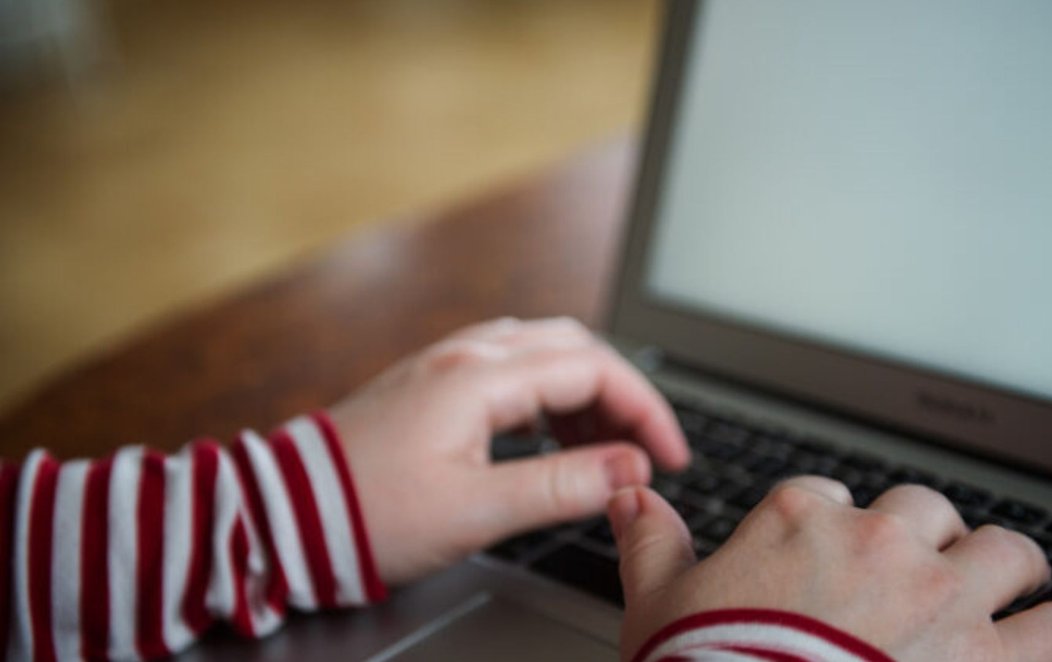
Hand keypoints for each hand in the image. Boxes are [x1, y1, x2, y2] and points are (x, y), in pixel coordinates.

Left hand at [330, 317, 689, 583]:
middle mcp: (467, 354)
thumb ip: (561, 486)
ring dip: (587, 392)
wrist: (286, 512)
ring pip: (543, 353)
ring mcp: (447, 363)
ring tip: (607, 447)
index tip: (670, 456)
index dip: (645, 410)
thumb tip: (630, 469)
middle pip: (574, 349)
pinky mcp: (434, 382)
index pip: (594, 368)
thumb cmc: (370, 512)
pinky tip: (554, 434)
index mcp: (481, 377)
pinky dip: (550, 395)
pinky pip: (511, 368)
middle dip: (622, 395)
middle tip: (645, 451)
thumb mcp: (475, 510)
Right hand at [609, 477, 1051, 660]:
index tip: (825, 556)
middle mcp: (879, 543)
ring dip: (1009, 563)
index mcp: (801, 518)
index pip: (829, 498)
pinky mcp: (986, 656)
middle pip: (922, 512)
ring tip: (1016, 574)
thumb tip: (627, 494)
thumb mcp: (657, 599)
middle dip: (925, 535)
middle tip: (922, 562)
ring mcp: (940, 596)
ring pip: (1000, 552)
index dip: (831, 526)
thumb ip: (648, 538)